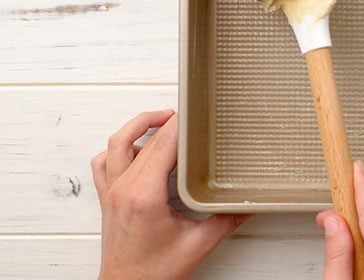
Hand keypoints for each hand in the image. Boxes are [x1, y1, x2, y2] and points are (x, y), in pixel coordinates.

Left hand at [91, 110, 249, 279]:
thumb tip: (248, 203)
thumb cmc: (154, 274)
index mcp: (145, 195)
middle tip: (190, 116)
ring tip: (161, 118)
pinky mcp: (107, 199)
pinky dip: (117, 148)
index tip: (194, 112)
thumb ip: (227, 220)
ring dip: (138, 125)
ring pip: (118, 143)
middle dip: (168, 123)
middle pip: (146, 140)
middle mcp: (124, 189)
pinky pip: (103, 163)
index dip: (180, 125)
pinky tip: (134, 147)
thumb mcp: (199, 244)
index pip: (163, 145)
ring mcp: (111, 192)